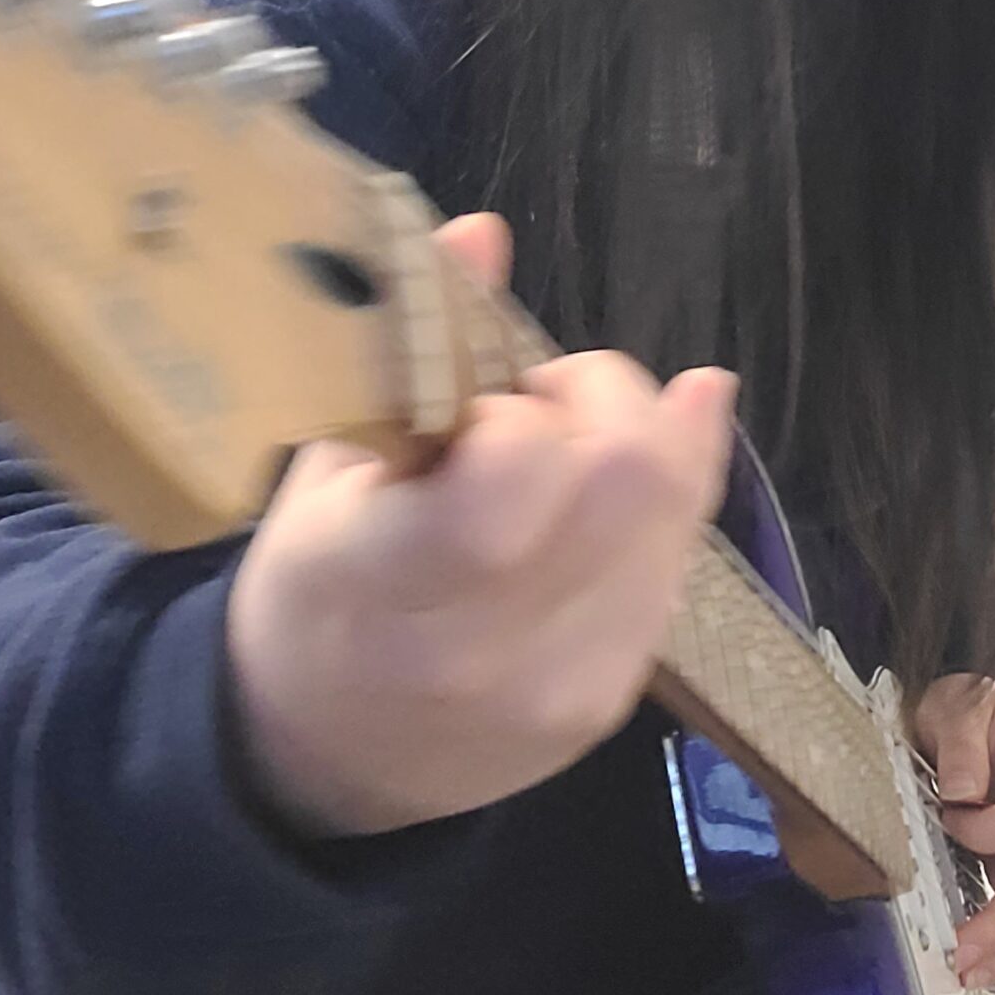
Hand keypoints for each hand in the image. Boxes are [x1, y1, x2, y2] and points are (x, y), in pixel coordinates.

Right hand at [225, 212, 737, 837]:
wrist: (328, 761)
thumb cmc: (316, 593)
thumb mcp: (325, 470)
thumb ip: (409, 349)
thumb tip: (484, 233)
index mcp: (380, 578)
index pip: (514, 470)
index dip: (525, 406)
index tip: (483, 402)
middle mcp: (482, 647)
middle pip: (628, 479)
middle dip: (602, 400)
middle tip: (539, 405)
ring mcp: (561, 684)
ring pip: (673, 513)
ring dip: (637, 448)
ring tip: (559, 458)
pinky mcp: (615, 705)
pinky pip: (678, 563)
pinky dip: (654, 503)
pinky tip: (602, 491)